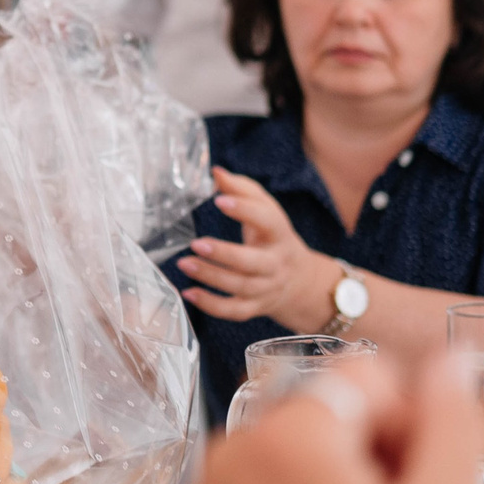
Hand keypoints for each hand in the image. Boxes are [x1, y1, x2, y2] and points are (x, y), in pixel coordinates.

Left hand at [176, 167, 338, 332]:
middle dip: (225, 254)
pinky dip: (211, 305)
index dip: (245, 210)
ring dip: (211, 277)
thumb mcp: (266, 209)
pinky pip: (234, 311)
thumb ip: (241, 189)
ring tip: (184, 263)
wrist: (299, 280)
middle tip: (196, 243)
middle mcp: (276, 263)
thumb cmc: (273, 236)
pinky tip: (188, 292)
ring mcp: (267, 288)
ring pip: (240, 287)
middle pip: (252, 263)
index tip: (220, 200)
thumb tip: (216, 172)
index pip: (267, 220)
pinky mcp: (255, 307)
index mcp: (280, 234)